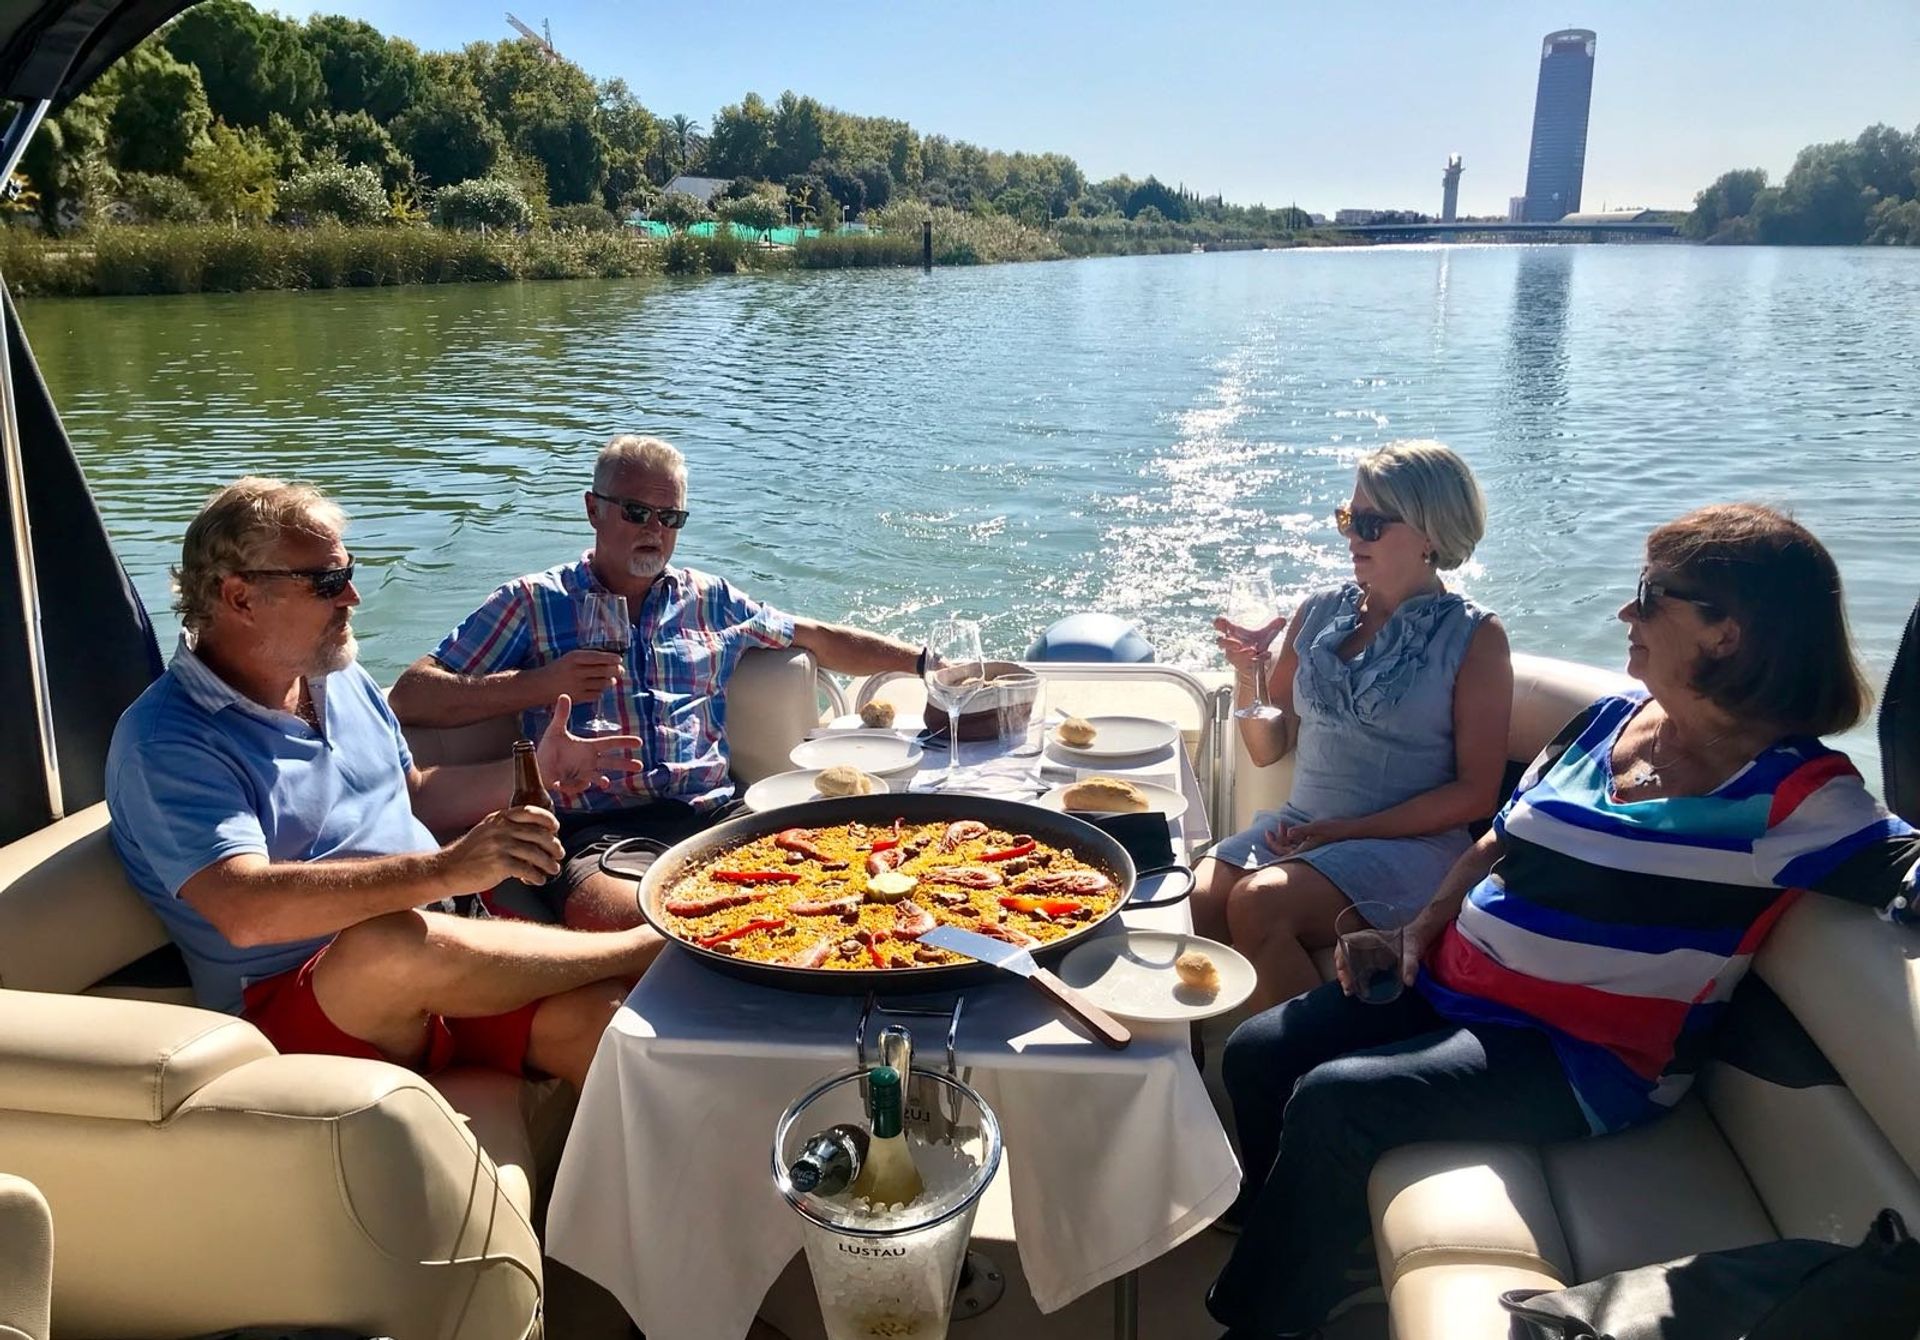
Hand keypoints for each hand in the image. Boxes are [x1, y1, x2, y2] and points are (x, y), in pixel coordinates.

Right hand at [441, 806, 563, 888]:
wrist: (447, 870)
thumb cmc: (470, 854)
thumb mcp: (486, 831)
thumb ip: (506, 828)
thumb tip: (536, 833)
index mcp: (499, 818)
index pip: (529, 811)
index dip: (547, 819)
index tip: (555, 828)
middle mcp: (500, 829)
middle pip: (538, 834)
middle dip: (553, 845)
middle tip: (559, 854)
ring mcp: (499, 846)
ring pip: (535, 853)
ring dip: (549, 863)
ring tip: (553, 870)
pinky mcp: (499, 864)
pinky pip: (526, 869)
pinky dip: (536, 876)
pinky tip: (538, 880)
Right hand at [534, 649, 625, 702]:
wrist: (541, 685)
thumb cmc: (559, 669)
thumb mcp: (570, 657)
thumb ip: (588, 657)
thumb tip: (611, 659)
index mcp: (574, 658)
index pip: (598, 657)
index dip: (611, 658)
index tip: (619, 659)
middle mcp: (577, 671)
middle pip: (604, 671)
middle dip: (616, 670)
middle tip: (620, 670)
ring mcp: (578, 685)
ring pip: (603, 683)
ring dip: (611, 681)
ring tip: (612, 679)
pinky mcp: (578, 697)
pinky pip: (597, 694)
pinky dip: (601, 691)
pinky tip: (600, 688)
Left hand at [536, 694, 644, 798]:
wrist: (538, 765)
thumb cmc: (549, 748)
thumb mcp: (555, 730)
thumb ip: (561, 715)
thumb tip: (564, 695)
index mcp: (589, 747)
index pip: (610, 744)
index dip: (624, 742)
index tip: (639, 742)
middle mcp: (590, 761)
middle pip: (611, 762)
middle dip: (625, 764)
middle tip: (640, 765)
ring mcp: (583, 774)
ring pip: (598, 777)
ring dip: (602, 780)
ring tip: (606, 783)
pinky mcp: (573, 785)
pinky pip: (576, 785)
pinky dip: (571, 785)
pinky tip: (560, 784)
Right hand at [1212, 614, 1287, 676]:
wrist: (1254, 660)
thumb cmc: (1254, 642)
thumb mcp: (1264, 634)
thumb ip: (1273, 626)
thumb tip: (1283, 619)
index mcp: (1232, 632)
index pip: (1220, 625)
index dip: (1219, 623)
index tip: (1221, 622)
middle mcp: (1230, 644)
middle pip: (1221, 642)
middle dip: (1228, 643)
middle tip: (1238, 644)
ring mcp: (1234, 656)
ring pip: (1233, 656)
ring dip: (1243, 654)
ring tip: (1253, 651)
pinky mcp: (1241, 665)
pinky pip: (1246, 663)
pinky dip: (1257, 659)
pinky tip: (1266, 655)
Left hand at [1262, 817, 1354, 856]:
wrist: (1350, 832)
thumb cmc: (1334, 829)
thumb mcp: (1317, 828)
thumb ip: (1302, 831)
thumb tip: (1289, 833)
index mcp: (1305, 851)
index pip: (1283, 853)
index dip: (1273, 844)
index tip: (1267, 833)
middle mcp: (1306, 853)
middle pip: (1285, 851)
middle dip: (1276, 841)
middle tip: (1269, 830)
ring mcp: (1309, 850)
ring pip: (1292, 847)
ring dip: (1284, 837)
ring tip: (1281, 824)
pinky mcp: (1313, 845)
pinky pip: (1298, 843)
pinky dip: (1293, 836)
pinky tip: (1291, 827)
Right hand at [1333, 907, 1442, 996]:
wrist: (1416, 939)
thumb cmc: (1412, 943)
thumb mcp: (1412, 954)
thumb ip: (1411, 966)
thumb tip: (1409, 982)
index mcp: (1370, 936)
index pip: (1348, 941)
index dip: (1341, 954)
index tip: (1342, 968)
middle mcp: (1364, 942)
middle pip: (1344, 953)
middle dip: (1342, 971)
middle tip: (1348, 988)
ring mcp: (1365, 950)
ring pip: (1346, 960)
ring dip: (1345, 975)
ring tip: (1350, 990)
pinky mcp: (1368, 958)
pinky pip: (1354, 965)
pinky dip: (1351, 976)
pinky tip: (1356, 988)